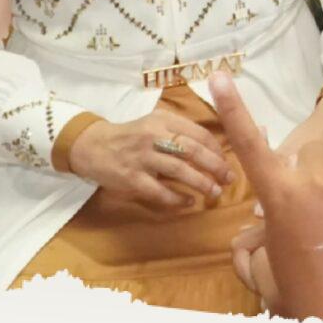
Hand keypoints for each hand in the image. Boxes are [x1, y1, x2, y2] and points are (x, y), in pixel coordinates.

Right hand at [66, 107, 230, 210]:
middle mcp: (153, 135)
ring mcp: (142, 157)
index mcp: (163, 120)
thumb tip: (216, 148)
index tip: (227, 161)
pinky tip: (189, 202)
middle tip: (229, 178)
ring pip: (179, 170)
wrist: (93, 146)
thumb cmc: (132, 136)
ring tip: (214, 192)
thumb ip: (181, 131)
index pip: (198, 133)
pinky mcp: (131, 178)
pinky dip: (177, 198)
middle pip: (192, 151)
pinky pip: (159, 190)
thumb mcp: (156, 123)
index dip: (217, 149)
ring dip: (201, 183)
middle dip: (215, 166)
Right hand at [210, 72, 322, 320]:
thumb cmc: (302, 297)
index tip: (219, 75)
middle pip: (305, 153)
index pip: (248, 145)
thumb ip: (252, 244)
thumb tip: (250, 233)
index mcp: (278, 197)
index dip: (232, 108)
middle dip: (304, 170)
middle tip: (310, 214)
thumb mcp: (265, 271)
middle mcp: (314, 180)